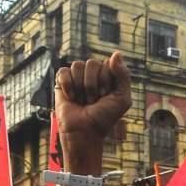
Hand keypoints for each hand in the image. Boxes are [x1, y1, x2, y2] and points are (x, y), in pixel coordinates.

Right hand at [55, 52, 130, 171]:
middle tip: (93, 101)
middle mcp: (93, 75)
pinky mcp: (62, 82)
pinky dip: (68, 85)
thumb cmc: (104, 118)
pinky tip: (71, 98)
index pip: (107, 63)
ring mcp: (77, 77)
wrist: (84, 132)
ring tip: (82, 101)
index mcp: (108, 76)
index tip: (105, 96)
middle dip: (93, 85)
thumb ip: (123, 75)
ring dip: (81, 87)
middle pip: (92, 63)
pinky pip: (63, 71)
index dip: (106, 80)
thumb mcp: (122, 99)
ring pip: (77, 65)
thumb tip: (116, 52)